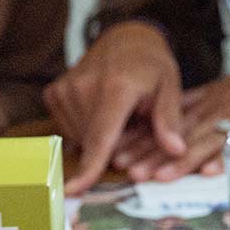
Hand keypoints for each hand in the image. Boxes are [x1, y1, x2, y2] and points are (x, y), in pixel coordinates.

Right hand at [44, 20, 185, 194]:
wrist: (125, 39)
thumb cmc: (152, 67)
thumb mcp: (171, 88)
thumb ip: (170, 120)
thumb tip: (177, 151)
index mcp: (116, 88)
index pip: (101, 136)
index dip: (90, 167)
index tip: (73, 190)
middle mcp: (83, 88)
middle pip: (94, 144)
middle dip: (116, 146)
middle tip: (133, 123)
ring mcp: (64, 90)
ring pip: (81, 140)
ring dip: (101, 137)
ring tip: (119, 115)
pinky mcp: (53, 93)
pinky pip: (69, 130)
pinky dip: (86, 129)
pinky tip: (101, 112)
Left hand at [115, 46, 229, 183]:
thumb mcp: (226, 89)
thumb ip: (198, 105)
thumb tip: (168, 120)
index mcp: (208, 101)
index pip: (167, 122)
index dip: (142, 139)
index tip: (119, 154)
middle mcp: (219, 110)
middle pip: (181, 134)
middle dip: (152, 153)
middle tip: (127, 170)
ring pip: (206, 141)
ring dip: (181, 161)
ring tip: (158, 177)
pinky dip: (227, 159)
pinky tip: (210, 173)